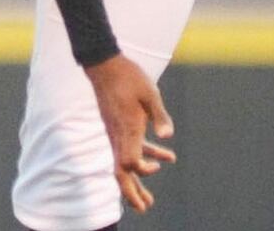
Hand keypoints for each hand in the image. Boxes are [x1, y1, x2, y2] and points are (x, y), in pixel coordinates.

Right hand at [84, 53, 176, 212]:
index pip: (130, 162)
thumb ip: (160, 116)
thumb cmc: (129, 77)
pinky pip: (129, 149)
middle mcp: (118, 136)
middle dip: (132, 193)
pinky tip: (165, 158)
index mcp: (128, 129)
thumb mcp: (150, 93)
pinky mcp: (117, 127)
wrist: (104, 65)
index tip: (156, 168)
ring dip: (137, 182)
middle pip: (121, 173)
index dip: (140, 170)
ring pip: (123, 165)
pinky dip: (146, 157)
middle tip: (144, 208)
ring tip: (149, 200)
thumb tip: (169, 136)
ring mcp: (115, 133)